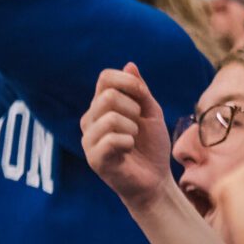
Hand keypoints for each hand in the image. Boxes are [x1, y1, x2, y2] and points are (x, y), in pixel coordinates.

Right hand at [81, 62, 175, 205]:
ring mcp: (89, 140)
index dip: (128, 81)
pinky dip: (128, 142)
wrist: (155, 179)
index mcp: (102, 106)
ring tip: (133, 138)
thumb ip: (140, 91)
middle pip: (108, 96)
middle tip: (138, 125)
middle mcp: (90, 120)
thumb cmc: (151, 145)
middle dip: (133, 108)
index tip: (142, 95)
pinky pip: (111, 139)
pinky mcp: (94, 158)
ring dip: (132, 127)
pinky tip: (128, 150)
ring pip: (110, 117)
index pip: (105, 78)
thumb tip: (129, 65)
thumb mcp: (151, 113)